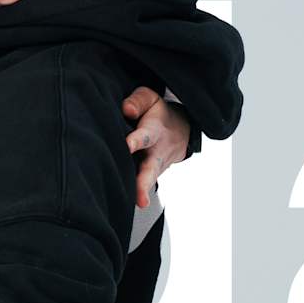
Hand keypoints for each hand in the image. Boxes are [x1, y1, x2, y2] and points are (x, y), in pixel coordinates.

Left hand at [122, 87, 190, 207]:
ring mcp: (155, 166)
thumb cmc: (157, 113)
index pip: (145, 135)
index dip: (136, 140)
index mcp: (154, 130)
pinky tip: (122, 202)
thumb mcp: (150, 99)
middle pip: (151, 168)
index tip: (127, 145)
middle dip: (144, 181)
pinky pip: (144, 184)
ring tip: (139, 204)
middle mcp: (156, 152)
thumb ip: (138, 101)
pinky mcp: (151, 175)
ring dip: (142, 192)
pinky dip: (136, 193)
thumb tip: (126, 110)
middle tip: (141, 196)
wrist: (181, 130)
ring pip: (149, 180)